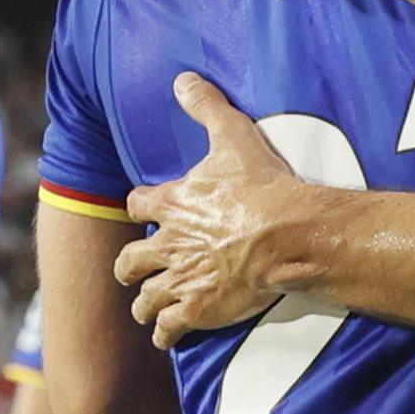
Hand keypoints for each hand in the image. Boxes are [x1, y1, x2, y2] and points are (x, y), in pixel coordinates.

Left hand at [115, 73, 304, 348]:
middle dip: (130, 267)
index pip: (137, 203)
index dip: (140, 206)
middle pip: (129, 261)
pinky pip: (167, 328)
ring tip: (149, 309)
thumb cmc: (261, 186)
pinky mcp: (197, 310)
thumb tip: (182, 78)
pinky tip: (167, 335)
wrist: (286, 234)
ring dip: (145, 304)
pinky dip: (164, 333)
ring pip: (144, 299)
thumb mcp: (233, 135)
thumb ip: (206, 107)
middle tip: (136, 269)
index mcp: (172, 204)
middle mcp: (167, 244)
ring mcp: (180, 280)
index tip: (145, 210)